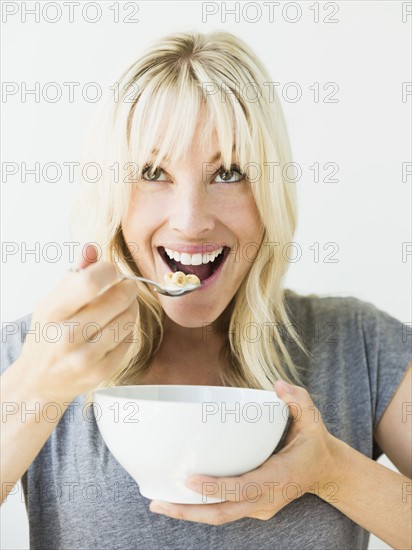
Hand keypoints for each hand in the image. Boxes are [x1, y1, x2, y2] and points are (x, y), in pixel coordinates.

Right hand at [19, 244, 138, 402]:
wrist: (39, 381)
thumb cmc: (48, 334)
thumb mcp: (51, 301)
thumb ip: (74, 274)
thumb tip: (91, 248)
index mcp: (53, 311)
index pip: (91, 281)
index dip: (109, 270)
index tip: (110, 271)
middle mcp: (67, 335)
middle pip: (118, 299)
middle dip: (128, 288)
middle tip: (126, 286)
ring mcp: (86, 357)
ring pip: (128, 319)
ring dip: (131, 307)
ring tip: (122, 306)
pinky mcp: (101, 372)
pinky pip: (129, 340)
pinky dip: (127, 330)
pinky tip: (116, 328)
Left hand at [149, 381, 343, 524]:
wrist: (325, 472)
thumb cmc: (313, 442)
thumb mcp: (312, 418)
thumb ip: (298, 400)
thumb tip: (278, 386)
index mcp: (279, 477)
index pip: (244, 487)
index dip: (217, 487)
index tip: (190, 481)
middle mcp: (267, 498)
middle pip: (224, 512)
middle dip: (190, 511)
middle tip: (158, 502)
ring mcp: (259, 507)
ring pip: (221, 516)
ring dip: (189, 513)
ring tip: (158, 502)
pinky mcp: (253, 507)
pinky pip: (224, 510)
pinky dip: (200, 507)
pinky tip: (177, 497)